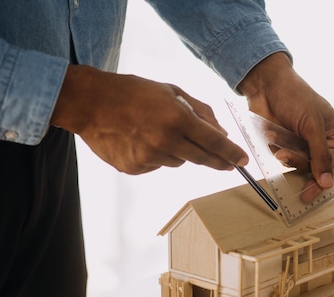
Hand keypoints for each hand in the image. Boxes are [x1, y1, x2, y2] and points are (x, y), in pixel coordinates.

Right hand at [51, 65, 248, 173]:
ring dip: (179, 151)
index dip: (232, 153)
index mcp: (177, 119)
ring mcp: (149, 157)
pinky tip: (141, 139)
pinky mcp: (136, 168)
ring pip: (179, 161)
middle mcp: (165, 141)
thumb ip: (200, 112)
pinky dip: (157, 155)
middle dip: (218, 161)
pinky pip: (158, 165)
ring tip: (158, 132)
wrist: (89, 103)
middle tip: (228, 163)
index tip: (243, 161)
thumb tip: (221, 133)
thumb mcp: (171, 91)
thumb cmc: (133, 92)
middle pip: (203, 159)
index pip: (215, 142)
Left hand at [238, 52, 333, 201]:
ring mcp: (300, 144)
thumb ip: (320, 155)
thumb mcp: (312, 125)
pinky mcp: (283, 144)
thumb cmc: (296, 97)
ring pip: (296, 165)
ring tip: (276, 138)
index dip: (322, 180)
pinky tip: (271, 133)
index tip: (310, 193)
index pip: (332, 164)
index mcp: (332, 135)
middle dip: (298, 162)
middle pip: (313, 168)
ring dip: (286, 154)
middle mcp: (318, 142)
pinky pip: (282, 158)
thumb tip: (327, 183)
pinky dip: (276, 147)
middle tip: (284, 157)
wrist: (266, 84)